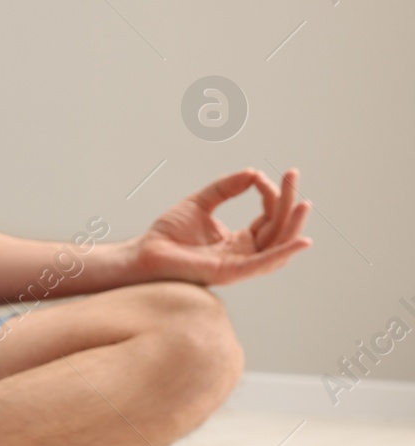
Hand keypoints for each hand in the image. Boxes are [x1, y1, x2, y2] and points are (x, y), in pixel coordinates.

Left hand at [129, 167, 311, 284]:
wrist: (144, 253)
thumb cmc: (168, 234)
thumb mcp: (200, 203)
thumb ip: (226, 188)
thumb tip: (254, 172)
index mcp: (239, 242)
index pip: (268, 217)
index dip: (271, 195)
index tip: (263, 175)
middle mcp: (244, 254)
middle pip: (278, 228)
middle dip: (288, 201)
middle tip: (292, 173)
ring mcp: (239, 265)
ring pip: (277, 245)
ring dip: (293, 224)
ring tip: (303, 202)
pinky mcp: (230, 273)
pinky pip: (263, 264)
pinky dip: (284, 253)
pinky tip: (302, 241)